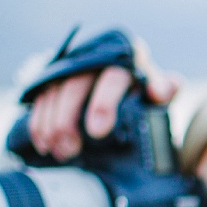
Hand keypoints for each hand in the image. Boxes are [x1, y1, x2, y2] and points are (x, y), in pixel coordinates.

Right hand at [26, 38, 179, 161]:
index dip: (102, 103)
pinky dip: (40, 120)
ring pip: (55, 90)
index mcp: (128, 55)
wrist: (138, 88)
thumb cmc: (152, 92)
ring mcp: (74, 65)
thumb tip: (160, 90)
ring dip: (52, 122)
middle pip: (76, 83)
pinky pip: (42, 96)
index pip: (112, 77)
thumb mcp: (165, 90)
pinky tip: (43, 142)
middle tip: (71, 148)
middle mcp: (98, 56)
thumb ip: (166, 89)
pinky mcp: (57, 78)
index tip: (97, 131)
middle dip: (68, 117)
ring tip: (59, 150)